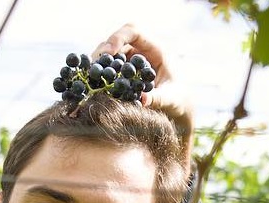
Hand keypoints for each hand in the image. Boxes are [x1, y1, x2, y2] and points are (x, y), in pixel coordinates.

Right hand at [93, 23, 194, 164]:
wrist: (176, 106)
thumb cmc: (177, 99)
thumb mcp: (171, 99)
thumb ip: (158, 98)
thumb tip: (143, 101)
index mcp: (155, 48)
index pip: (133, 31)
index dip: (118, 37)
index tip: (108, 52)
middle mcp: (140, 50)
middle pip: (116, 41)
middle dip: (102, 53)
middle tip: (93, 70)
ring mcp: (130, 59)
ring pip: (108, 53)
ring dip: (98, 64)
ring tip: (91, 79)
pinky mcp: (122, 70)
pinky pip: (107, 66)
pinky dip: (99, 74)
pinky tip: (93, 85)